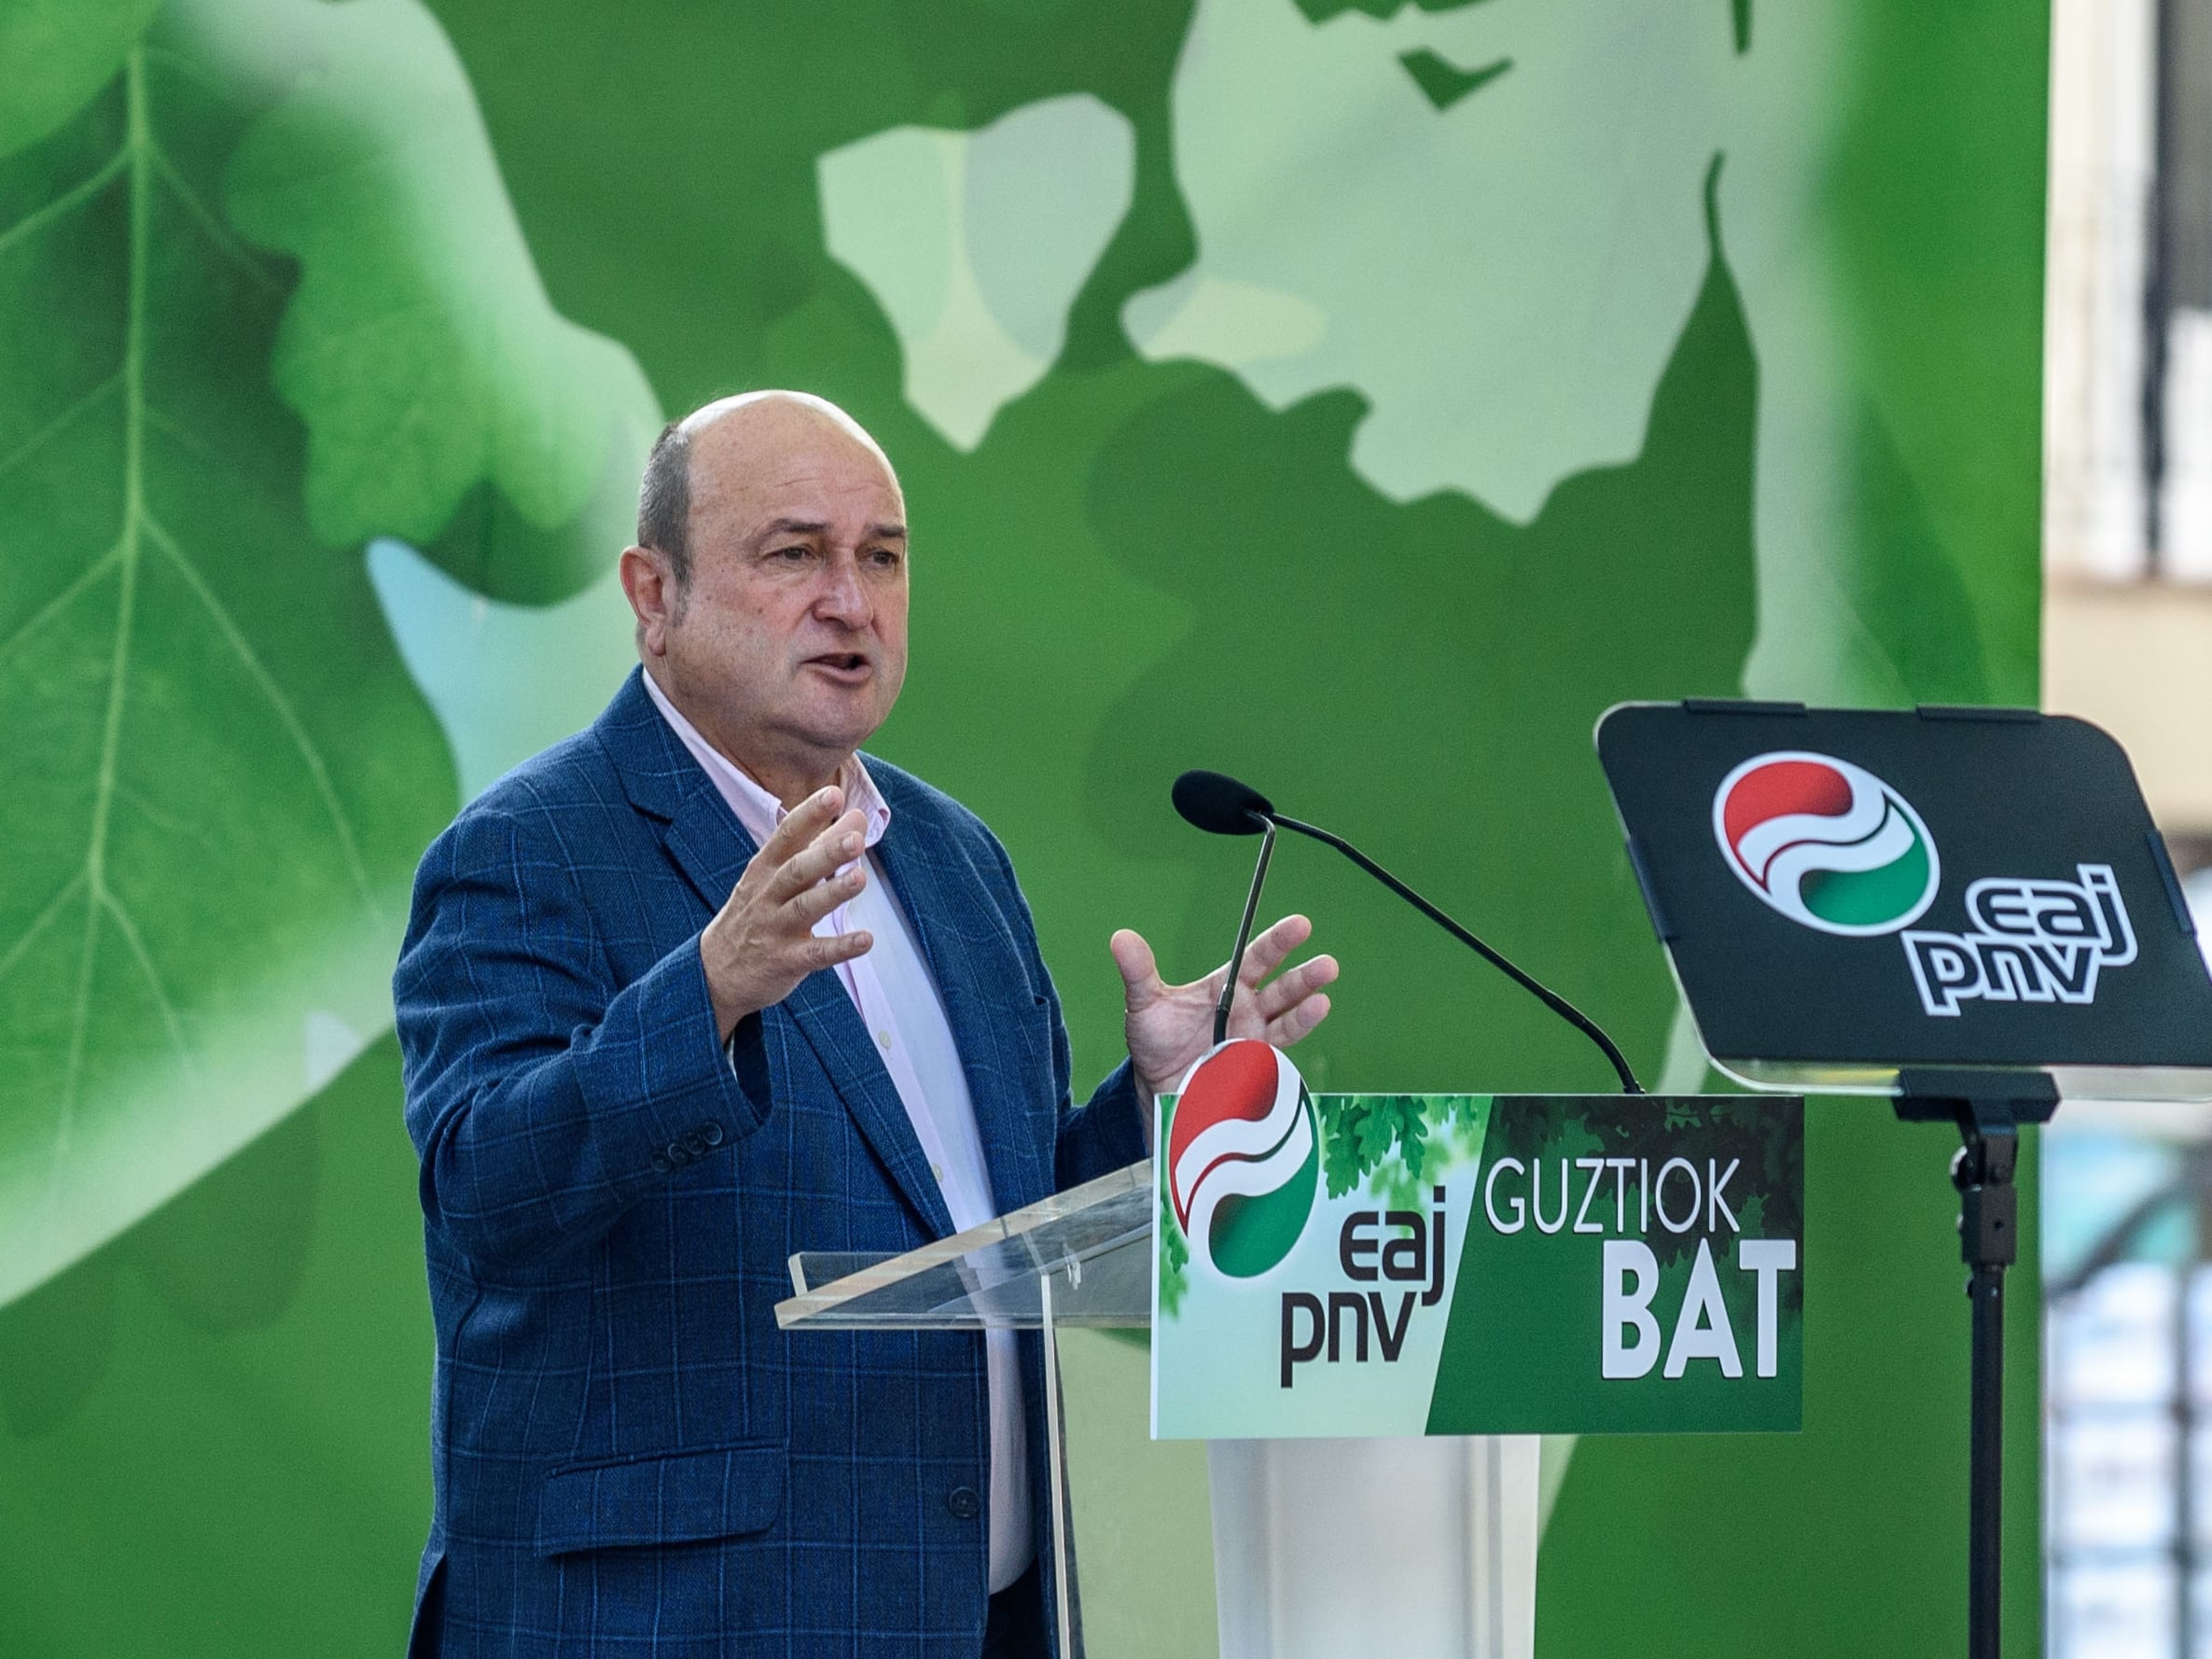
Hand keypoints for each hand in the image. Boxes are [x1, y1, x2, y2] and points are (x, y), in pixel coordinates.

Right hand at [700, 786, 872, 1039]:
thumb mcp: (777, 875)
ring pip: (805, 908)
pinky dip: (840, 947)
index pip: (786, 836)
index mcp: (765, 869)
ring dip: (833, 893)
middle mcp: (767, 895)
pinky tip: (865, 939)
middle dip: (826, 853)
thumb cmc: (756, 912)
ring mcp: (774, 929)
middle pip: (797, 870)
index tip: (833, 794)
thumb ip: (819, 845)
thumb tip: (858, 815)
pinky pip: (815, 954)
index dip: (809, 815)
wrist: (714, 972)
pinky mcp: (785, 961)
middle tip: (855, 839)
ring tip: (860, 878)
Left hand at [1109, 914, 1337, 1102]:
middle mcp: (1247, 1008)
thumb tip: (1120, 938)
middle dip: (1304, 976)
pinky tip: (1309, 1027)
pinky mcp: (1255, 1066)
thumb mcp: (1144, 1003)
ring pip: (1287, 1018)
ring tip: (1324, 997)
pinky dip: (1292, 1044)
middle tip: (1326, 964)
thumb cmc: (1154, 1040)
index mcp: (1225, 986)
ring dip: (1306, 1007)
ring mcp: (1254, 1038)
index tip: (1301, 926)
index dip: (1279, 942)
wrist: (1156, 1087)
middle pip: (1281, 987)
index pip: (1257, 958)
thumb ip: (1139, 971)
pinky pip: (1277, 1054)